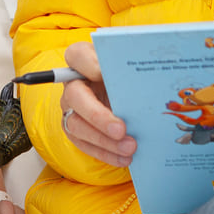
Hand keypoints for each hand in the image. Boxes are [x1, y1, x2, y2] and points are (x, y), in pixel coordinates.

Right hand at [59, 41, 136, 167]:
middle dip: (98, 115)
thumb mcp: (128, 68)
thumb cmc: (127, 77)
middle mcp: (73, 84)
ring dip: (103, 140)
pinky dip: (105, 153)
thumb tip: (142, 79)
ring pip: (77, 125)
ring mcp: (71, 108)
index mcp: (83, 61)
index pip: (77, 55)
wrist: (127, 95)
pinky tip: (124, 158)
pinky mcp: (75, 129)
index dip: (89, 64)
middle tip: (121, 129)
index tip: (105, 73)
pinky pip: (84, 144)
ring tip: (129, 147)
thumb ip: (129, 69)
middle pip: (75, 96)